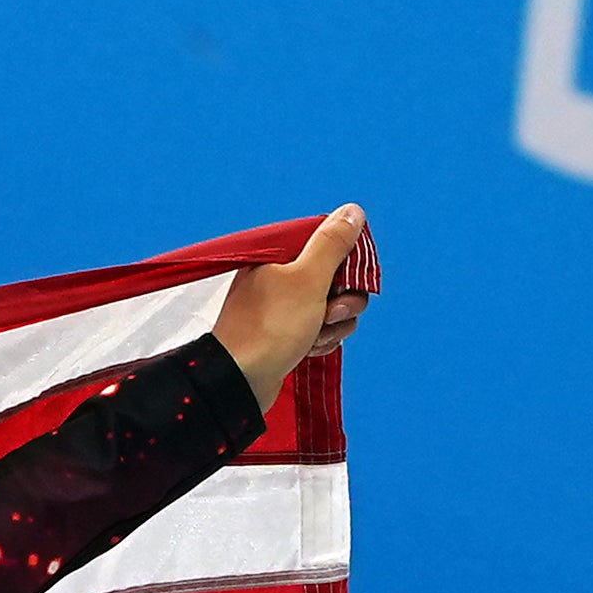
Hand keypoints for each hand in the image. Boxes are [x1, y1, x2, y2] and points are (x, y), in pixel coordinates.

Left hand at [213, 204, 374, 411]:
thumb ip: (331, 244)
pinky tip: (309, 349)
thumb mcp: (307, 279)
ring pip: (332, 306)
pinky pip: (321, 329)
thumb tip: (352, 211)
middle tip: (328, 313)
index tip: (345, 281)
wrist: (240, 381)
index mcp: (279, 256)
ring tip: (314, 337)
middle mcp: (280, 277)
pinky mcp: (287, 332)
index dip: (345, 264)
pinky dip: (322, 339)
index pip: (328, 244)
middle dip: (342, 301)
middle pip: (335, 278)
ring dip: (333, 324)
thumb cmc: (270, 328)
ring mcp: (283, 306)